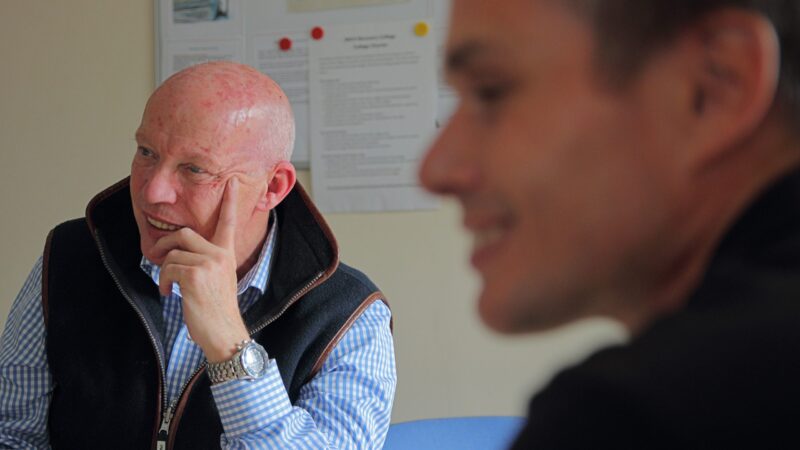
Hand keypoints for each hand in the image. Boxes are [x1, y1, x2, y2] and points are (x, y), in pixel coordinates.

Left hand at [153, 177, 249, 362]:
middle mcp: (220, 255)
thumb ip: (205, 263)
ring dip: (164, 271)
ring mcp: (209, 264)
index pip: (229, 223)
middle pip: (185, 233)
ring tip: (168, 287)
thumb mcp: (217, 281)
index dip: (229, 202)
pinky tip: (169, 293)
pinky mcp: (195, 275)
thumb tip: (174, 257)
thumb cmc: (217, 311)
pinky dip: (163, 281)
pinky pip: (168, 268)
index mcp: (227, 255)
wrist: (224, 333)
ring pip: (172, 254)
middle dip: (165, 243)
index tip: (231, 182)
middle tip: (159, 256)